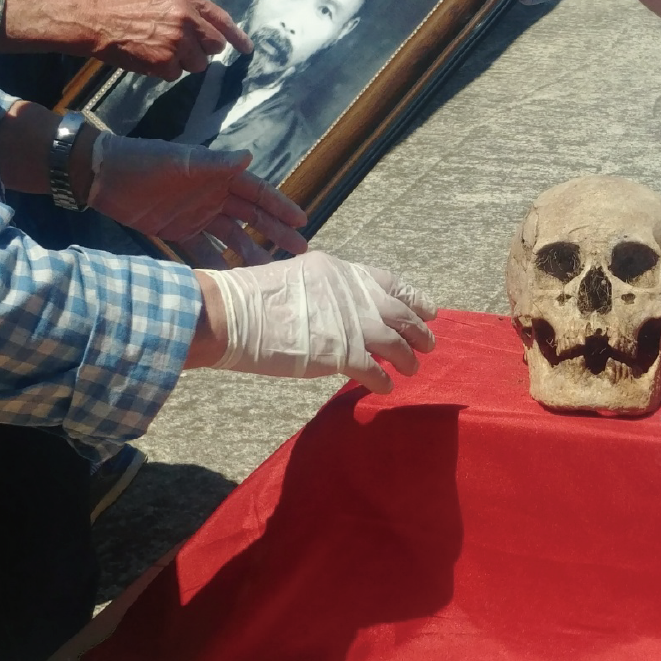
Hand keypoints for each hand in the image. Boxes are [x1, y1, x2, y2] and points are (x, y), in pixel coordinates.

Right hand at [83, 0, 250, 79]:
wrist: (97, 20)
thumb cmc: (126, 7)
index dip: (237, 37)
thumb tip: (212, 32)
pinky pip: (176, 74)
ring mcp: (177, 42)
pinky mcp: (166, 62)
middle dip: (202, 50)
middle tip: (182, 46)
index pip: (221, 20)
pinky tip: (149, 57)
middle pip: (214, 46)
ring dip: (183, 62)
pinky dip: (164, 70)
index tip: (247, 49)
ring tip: (159, 49)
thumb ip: (188, 11)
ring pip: (198, 64)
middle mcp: (186, 19)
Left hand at [87, 131, 307, 265]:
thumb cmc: (143, 162)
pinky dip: (217, 264)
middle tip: (298, 251)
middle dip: (274, 233)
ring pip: (231, 237)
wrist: (101, 176)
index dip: (279, 206)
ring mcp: (197, 216)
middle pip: (251, 217)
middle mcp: (213, 196)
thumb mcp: (179, 161)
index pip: (257, 192)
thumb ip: (214, 163)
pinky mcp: (177, 232)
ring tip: (268, 272)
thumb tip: (248, 156)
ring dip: (250, 253)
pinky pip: (203, 251)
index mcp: (219, 176)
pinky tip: (231, 281)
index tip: (301, 222)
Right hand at [194, 251, 438, 392]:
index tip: (429, 309)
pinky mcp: (342, 354)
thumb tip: (345, 308)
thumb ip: (327, 291)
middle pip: (401, 313)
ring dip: (407, 359)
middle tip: (429, 344)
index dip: (414, 298)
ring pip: (395, 344)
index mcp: (342, 272)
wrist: (231, 315)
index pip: (391, 281)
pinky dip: (383, 382)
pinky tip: (385, 388)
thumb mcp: (299, 279)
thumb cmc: (252, 300)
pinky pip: (375, 371)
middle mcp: (353, 294)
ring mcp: (351, 324)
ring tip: (412, 369)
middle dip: (419, 330)